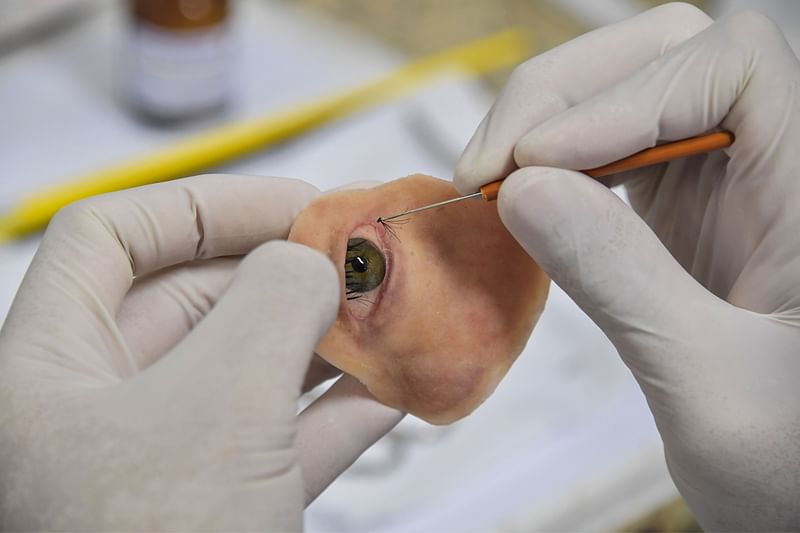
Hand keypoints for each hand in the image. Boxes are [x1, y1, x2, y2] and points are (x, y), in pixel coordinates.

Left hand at [0, 175, 402, 530]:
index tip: (293, 204)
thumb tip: (312, 264)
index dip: (208, 205)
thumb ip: (271, 306)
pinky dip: (342, 412)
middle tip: (363, 259)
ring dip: (327, 341)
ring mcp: (165, 463)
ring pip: (251, 371)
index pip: (118, 237)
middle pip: (200, 300)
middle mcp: (101, 408)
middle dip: (288, 274)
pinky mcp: (219, 512)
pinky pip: (285, 441)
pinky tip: (397, 386)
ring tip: (391, 313)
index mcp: (51, 368)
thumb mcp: (217, 407)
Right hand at [455, 3, 799, 529]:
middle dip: (565, 95)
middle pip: (669, 55)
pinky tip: (521, 199)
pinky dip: (555, 163)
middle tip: (487, 166)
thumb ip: (624, 282)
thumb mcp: (712, 389)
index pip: (729, 66)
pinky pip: (612, 149)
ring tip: (486, 180)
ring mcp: (730, 180)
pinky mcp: (689, 207)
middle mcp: (777, 164)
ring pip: (630, 91)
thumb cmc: (798, 465)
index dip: (625, 96)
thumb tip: (524, 189)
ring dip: (548, 122)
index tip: (540, 164)